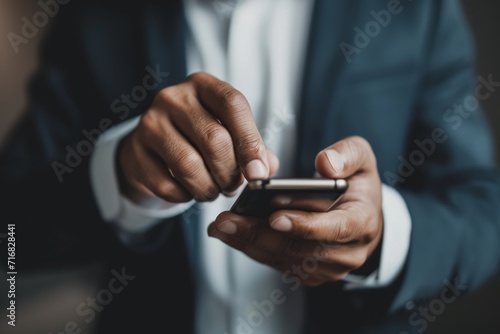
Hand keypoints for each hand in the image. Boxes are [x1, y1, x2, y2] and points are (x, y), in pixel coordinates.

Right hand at [118, 72, 278, 202]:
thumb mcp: (227, 132)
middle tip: (233, 186)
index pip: (233, 103)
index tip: (258, 172)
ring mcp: (150, 123)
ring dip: (208, 188)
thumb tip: (267, 168)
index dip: (250, 141)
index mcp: (203, 86)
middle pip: (214, 138)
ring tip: (213, 191)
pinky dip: (184, 196)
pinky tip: (188, 190)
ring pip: (189, 165)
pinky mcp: (135, 152)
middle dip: (230, 172)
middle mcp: (174, 98)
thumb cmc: (197, 138)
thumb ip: (252, 147)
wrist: (150, 149)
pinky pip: (167, 185)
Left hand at [208, 136, 382, 285]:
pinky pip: (277, 262)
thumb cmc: (357, 182)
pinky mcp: (309, 272)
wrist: (361, 214)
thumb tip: (324, 164)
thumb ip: (346, 154)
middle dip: (260, 234)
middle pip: (300, 249)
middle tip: (227, 220)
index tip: (274, 217)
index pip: (336, 229)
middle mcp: (347, 252)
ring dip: (249, 243)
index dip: (305, 225)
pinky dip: (251, 248)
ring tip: (220, 226)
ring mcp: (327, 267)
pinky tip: (229, 233)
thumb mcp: (361, 157)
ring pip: (284, 259)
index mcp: (362, 222)